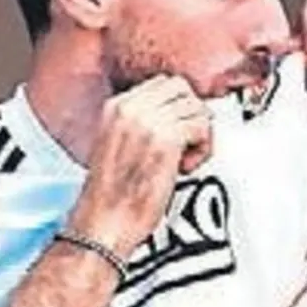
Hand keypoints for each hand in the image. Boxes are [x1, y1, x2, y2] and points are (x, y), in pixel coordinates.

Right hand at [68, 75, 212, 256]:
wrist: (104, 223)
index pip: (161, 83)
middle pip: (181, 87)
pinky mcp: (167, 139)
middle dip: (191, 112)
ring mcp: (149, 122)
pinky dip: (203, 148)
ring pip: (196, 106)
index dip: (178, 104)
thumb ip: (139, 124)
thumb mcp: (116, 144)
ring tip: (185, 158)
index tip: (180, 125)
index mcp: (116, 107)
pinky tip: (186, 166)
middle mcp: (131, 109)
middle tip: (187, 140)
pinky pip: (202, 126)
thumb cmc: (111, 197)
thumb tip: (172, 116)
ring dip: (199, 133)